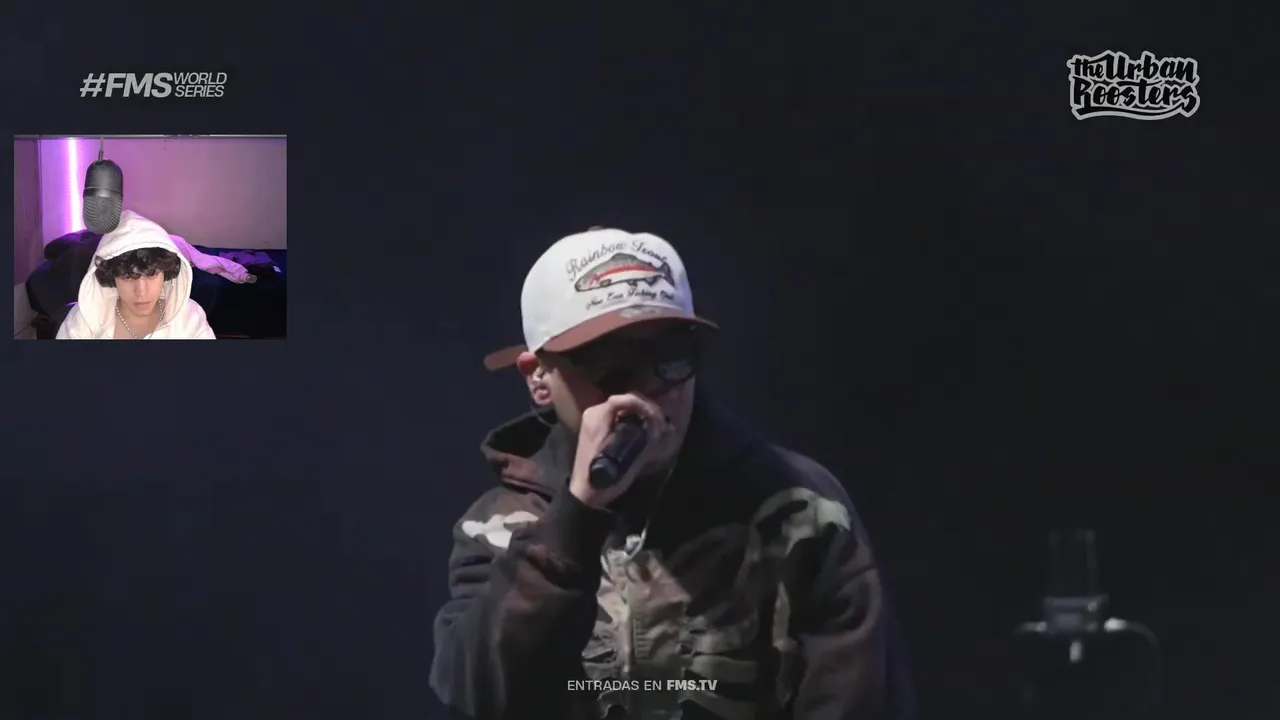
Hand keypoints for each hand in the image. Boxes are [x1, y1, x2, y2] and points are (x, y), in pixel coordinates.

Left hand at [569, 393, 671, 507]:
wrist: (585, 494)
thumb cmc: (605, 478)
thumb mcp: (630, 458)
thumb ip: (648, 439)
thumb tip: (666, 427)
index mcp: (598, 416)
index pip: (625, 399)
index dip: (645, 405)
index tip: (657, 419)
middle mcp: (595, 413)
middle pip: (626, 401)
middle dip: (647, 410)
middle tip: (662, 424)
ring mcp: (595, 420)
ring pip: (624, 409)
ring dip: (642, 416)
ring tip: (657, 429)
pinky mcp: (598, 429)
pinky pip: (619, 417)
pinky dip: (634, 422)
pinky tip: (645, 433)